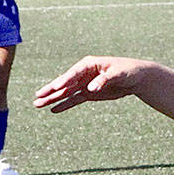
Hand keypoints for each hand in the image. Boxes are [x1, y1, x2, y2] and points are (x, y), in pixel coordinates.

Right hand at [34, 57, 148, 112]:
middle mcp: (83, 74)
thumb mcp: (119, 74)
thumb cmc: (128, 71)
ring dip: (53, 98)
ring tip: (37, 104)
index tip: (55, 87)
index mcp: (88, 64)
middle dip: (51, 90)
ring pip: (66, 92)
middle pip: (64, 83)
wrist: (136, 77)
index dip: (64, 80)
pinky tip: (53, 109)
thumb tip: (90, 89)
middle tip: (37, 97)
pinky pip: (74, 100)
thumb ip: (104, 80)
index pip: (73, 73)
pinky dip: (64, 105)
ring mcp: (84, 84)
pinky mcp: (89, 94)